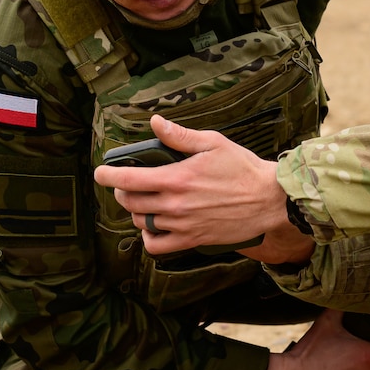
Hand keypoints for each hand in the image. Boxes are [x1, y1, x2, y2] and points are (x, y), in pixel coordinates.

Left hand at [91, 115, 308, 259]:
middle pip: (130, 202)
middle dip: (121, 190)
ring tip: (142, 201)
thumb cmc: (243, 169)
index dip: (107, 175)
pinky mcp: (192, 240)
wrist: (269, 200)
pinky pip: (158, 246)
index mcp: (176, 178)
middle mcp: (175, 205)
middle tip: (127, 183)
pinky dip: (148, 238)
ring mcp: (182, 225)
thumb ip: (179, 136)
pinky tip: (152, 226)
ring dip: (135, 211)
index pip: (128, 178)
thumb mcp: (212, 143)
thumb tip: (155, 123)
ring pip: (141, 222)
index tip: (100, 172)